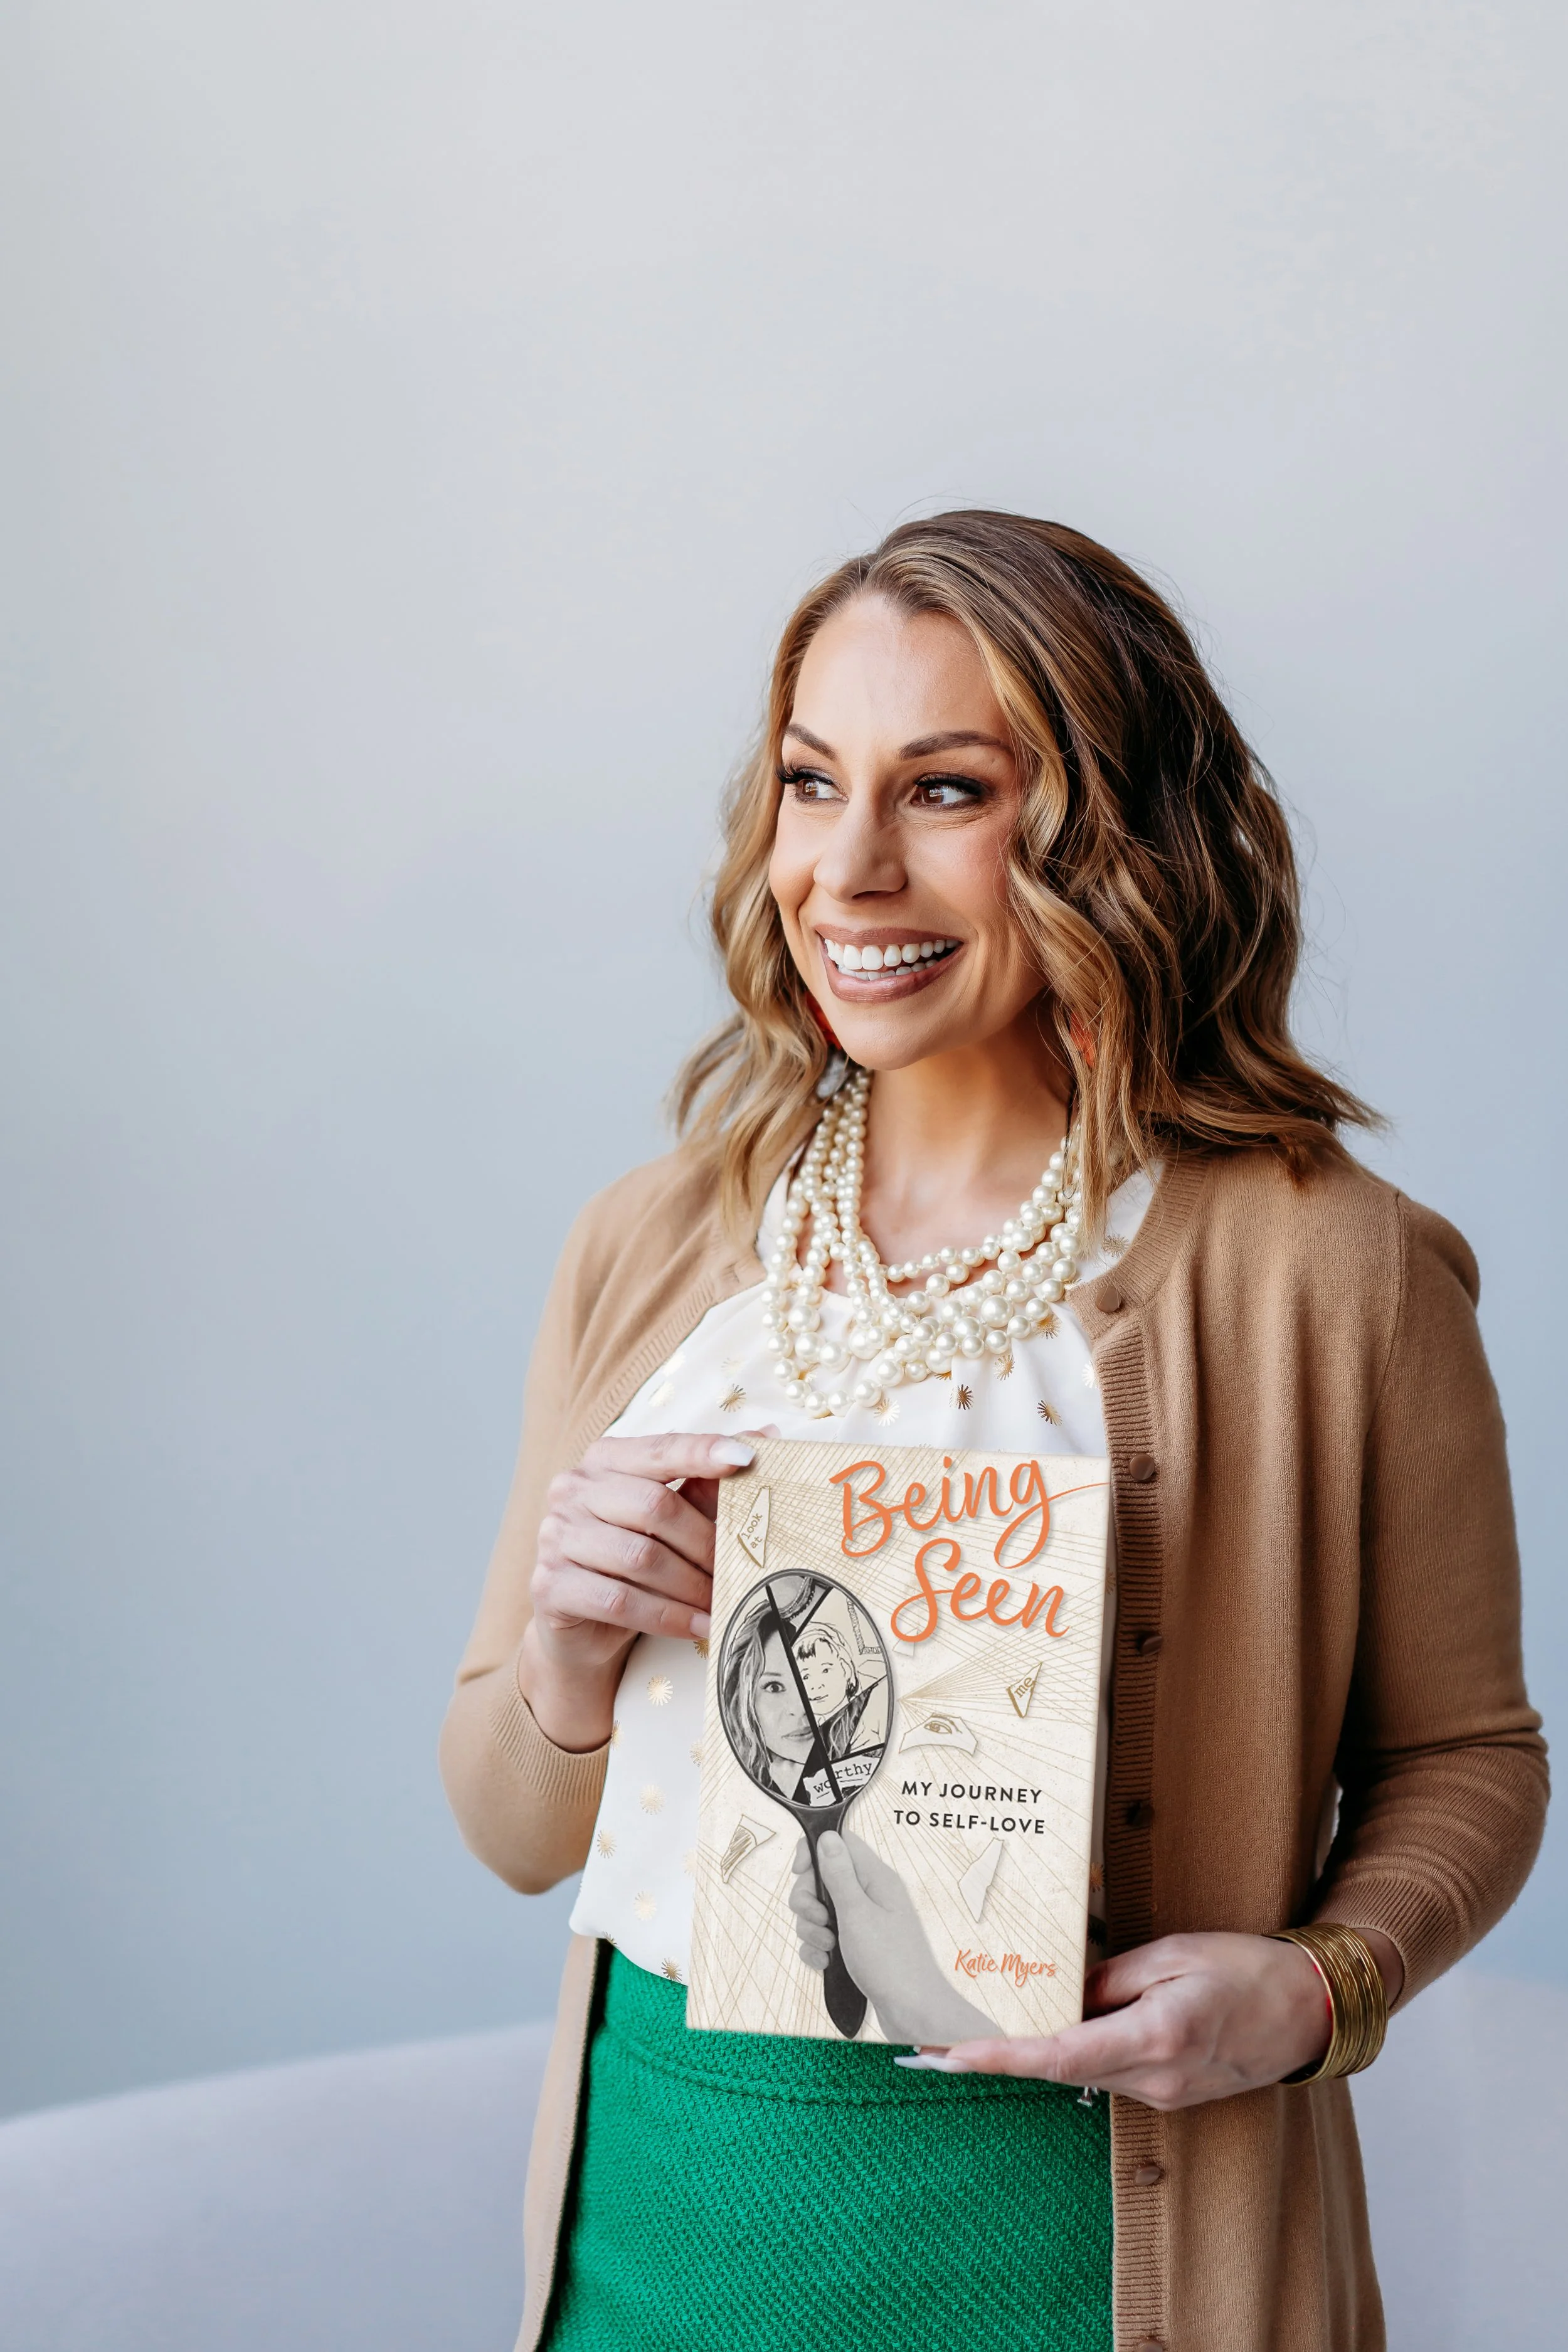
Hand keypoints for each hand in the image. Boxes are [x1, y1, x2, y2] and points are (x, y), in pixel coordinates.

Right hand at [519, 1430, 768, 1750]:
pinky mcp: (550, 1586)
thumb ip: (708, 1480)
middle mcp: (572, 1490)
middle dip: (706, 1541)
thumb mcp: (671, 1517)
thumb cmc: (633, 1560)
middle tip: (741, 1566)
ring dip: (692, 1585)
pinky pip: (620, 1600)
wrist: (583, 1626)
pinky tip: (699, 1625)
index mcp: (604, 1460)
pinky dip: (669, 1616)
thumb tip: (767, 1435)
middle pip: (654, 1506)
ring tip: (724, 1600)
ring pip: (640, 1557)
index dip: (703, 1452)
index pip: (659, 1448)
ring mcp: (555, 1537)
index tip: (747, 1459)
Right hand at [789, 1831, 995, 2046]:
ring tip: (827, 1948)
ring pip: (819, 1911)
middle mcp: (870, 1895)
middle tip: (819, 1921)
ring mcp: (863, 1922)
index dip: (813, 1852)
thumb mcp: (857, 1914)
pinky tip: (825, 1964)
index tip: (799, 1873)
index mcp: (875, 1878)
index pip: (839, 1842)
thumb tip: (827, 1835)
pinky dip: (818, 1950)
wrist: (912, 2013)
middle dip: (807, 1901)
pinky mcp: (857, 1946)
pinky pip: (824, 1937)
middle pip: (822, 1878)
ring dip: (811, 1930)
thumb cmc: (890, 1963)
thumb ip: (839, 1874)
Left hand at [913, 1931, 1341, 2103]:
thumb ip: (1111, 1976)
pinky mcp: (1170, 2093)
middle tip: (938, 2042)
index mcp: (1156, 2036)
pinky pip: (1110, 2071)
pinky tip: (1059, 2025)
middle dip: (1002, 2056)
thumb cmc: (1249, 1970)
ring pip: (1083, 2071)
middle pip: (1061, 2068)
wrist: (1311, 2011)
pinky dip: (1078, 2051)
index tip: (953, 2054)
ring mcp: (1164, 2093)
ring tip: (983, 2027)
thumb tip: (1063, 1992)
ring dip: (1038, 2052)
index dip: (1002, 2057)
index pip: (1061, 2054)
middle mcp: (1155, 2077)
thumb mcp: (1174, 1954)